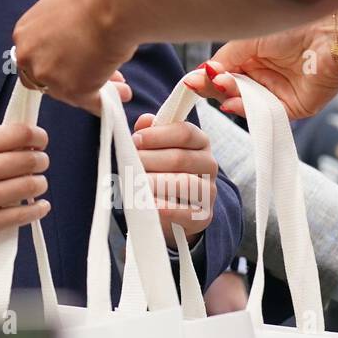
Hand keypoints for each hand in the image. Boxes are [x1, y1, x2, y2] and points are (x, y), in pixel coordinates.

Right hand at [0, 121, 50, 249]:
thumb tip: (27, 142)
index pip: (22, 132)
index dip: (38, 136)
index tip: (40, 141)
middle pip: (31, 159)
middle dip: (41, 161)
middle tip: (39, 164)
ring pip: (32, 186)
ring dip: (39, 184)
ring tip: (34, 184)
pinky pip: (24, 214)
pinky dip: (37, 209)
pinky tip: (38, 205)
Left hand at [13, 0, 136, 111]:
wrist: (113, 3)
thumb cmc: (95, 0)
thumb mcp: (60, 12)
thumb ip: (54, 34)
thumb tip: (69, 50)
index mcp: (23, 35)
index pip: (31, 60)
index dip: (54, 66)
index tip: (72, 66)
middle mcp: (29, 57)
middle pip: (44, 81)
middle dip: (71, 80)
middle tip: (94, 78)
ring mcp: (49, 76)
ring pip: (70, 94)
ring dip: (94, 90)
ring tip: (119, 88)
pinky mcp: (73, 91)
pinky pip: (91, 103)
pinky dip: (104, 103)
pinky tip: (117, 98)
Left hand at [132, 113, 217, 245]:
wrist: (175, 207)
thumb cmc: (162, 170)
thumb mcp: (157, 147)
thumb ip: (150, 132)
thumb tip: (145, 121)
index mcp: (200, 142)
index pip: (185, 132)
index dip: (158, 135)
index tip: (135, 139)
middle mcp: (209, 164)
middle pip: (180, 158)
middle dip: (149, 160)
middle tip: (129, 163)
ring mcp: (209, 191)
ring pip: (184, 183)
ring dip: (154, 182)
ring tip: (134, 182)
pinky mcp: (203, 215)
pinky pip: (184, 211)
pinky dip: (163, 207)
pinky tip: (146, 203)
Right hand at [182, 18, 337, 120]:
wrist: (331, 35)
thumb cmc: (292, 27)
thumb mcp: (247, 40)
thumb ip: (223, 59)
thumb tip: (200, 73)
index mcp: (252, 57)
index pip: (222, 72)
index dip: (206, 77)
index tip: (191, 81)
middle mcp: (263, 75)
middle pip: (230, 90)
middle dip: (214, 87)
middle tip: (202, 84)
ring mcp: (277, 92)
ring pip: (243, 103)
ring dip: (229, 96)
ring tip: (222, 85)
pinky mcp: (292, 107)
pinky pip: (264, 114)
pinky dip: (247, 110)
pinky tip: (233, 102)